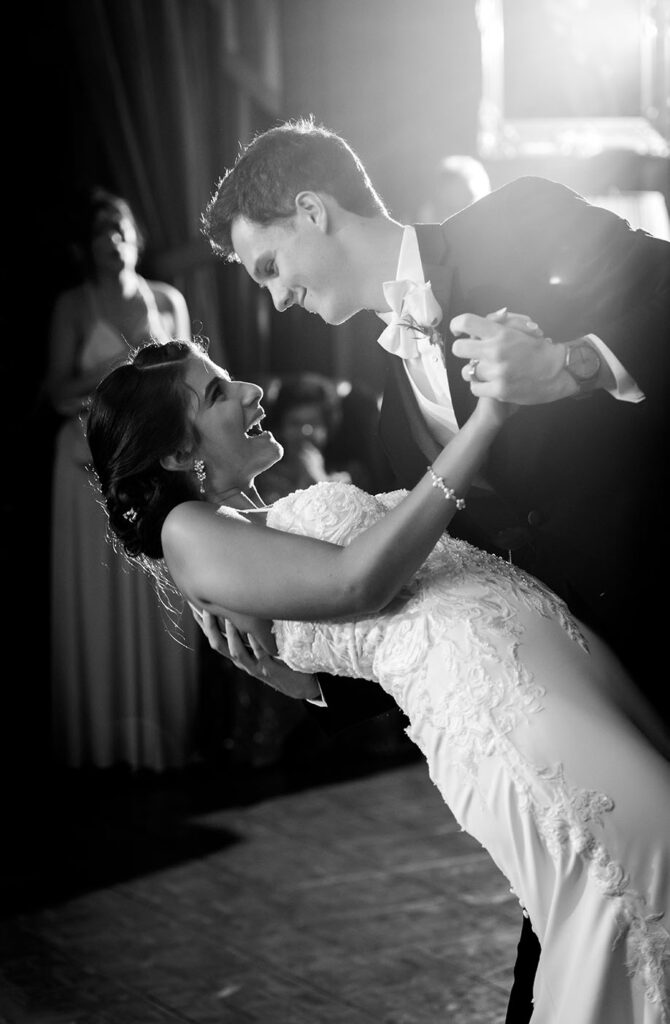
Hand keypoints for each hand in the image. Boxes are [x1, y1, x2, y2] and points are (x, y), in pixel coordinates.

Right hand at [188, 604, 319, 699]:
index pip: (214, 637)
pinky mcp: (270, 670)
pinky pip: (260, 655)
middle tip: (206, 608)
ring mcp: (255, 667)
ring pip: (236, 652)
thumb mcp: (261, 646)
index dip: (203, 623)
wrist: (299, 686)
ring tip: (228, 618)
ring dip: (231, 635)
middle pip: (218, 645)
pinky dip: (254, 644)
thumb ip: (251, 631)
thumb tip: (244, 607)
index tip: (194, 605)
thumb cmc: (280, 660)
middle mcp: (242, 662)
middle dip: (210, 627)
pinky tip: (252, 632)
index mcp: (237, 655)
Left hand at [451, 307, 565, 403]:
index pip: (466, 322)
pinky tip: (490, 383)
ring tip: (488, 371)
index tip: (459, 331)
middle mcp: (495, 351)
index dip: (456, 325)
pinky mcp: (499, 390)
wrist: (559, 371)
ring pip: (467, 371)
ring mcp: (496, 372)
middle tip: (473, 354)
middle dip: (463, 350)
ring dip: (474, 371)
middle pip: (458, 348)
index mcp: (501, 333)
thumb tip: (485, 319)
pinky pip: (474, 388)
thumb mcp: (522, 329)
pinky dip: (480, 386)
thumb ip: (501, 322)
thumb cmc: (540, 348)